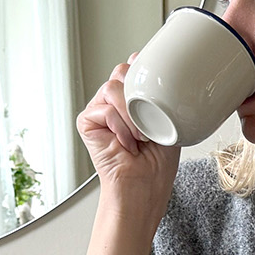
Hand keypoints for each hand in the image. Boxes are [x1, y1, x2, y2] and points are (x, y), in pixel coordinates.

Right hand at [77, 59, 179, 217]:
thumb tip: (146, 67)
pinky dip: (120, 127)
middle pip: (121, 72)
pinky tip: (126, 143)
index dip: (141, 72)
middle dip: (139, 96)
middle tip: (149, 122)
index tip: (153, 84)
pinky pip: (104, 109)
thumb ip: (156, 92)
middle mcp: (113, 102)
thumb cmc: (157, 162)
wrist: (145, 186)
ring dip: (131, 115)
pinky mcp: (87, 122)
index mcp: (131, 99)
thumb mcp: (167, 119)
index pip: (132, 69)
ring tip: (140, 136)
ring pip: (112, 88)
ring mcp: (99, 111)